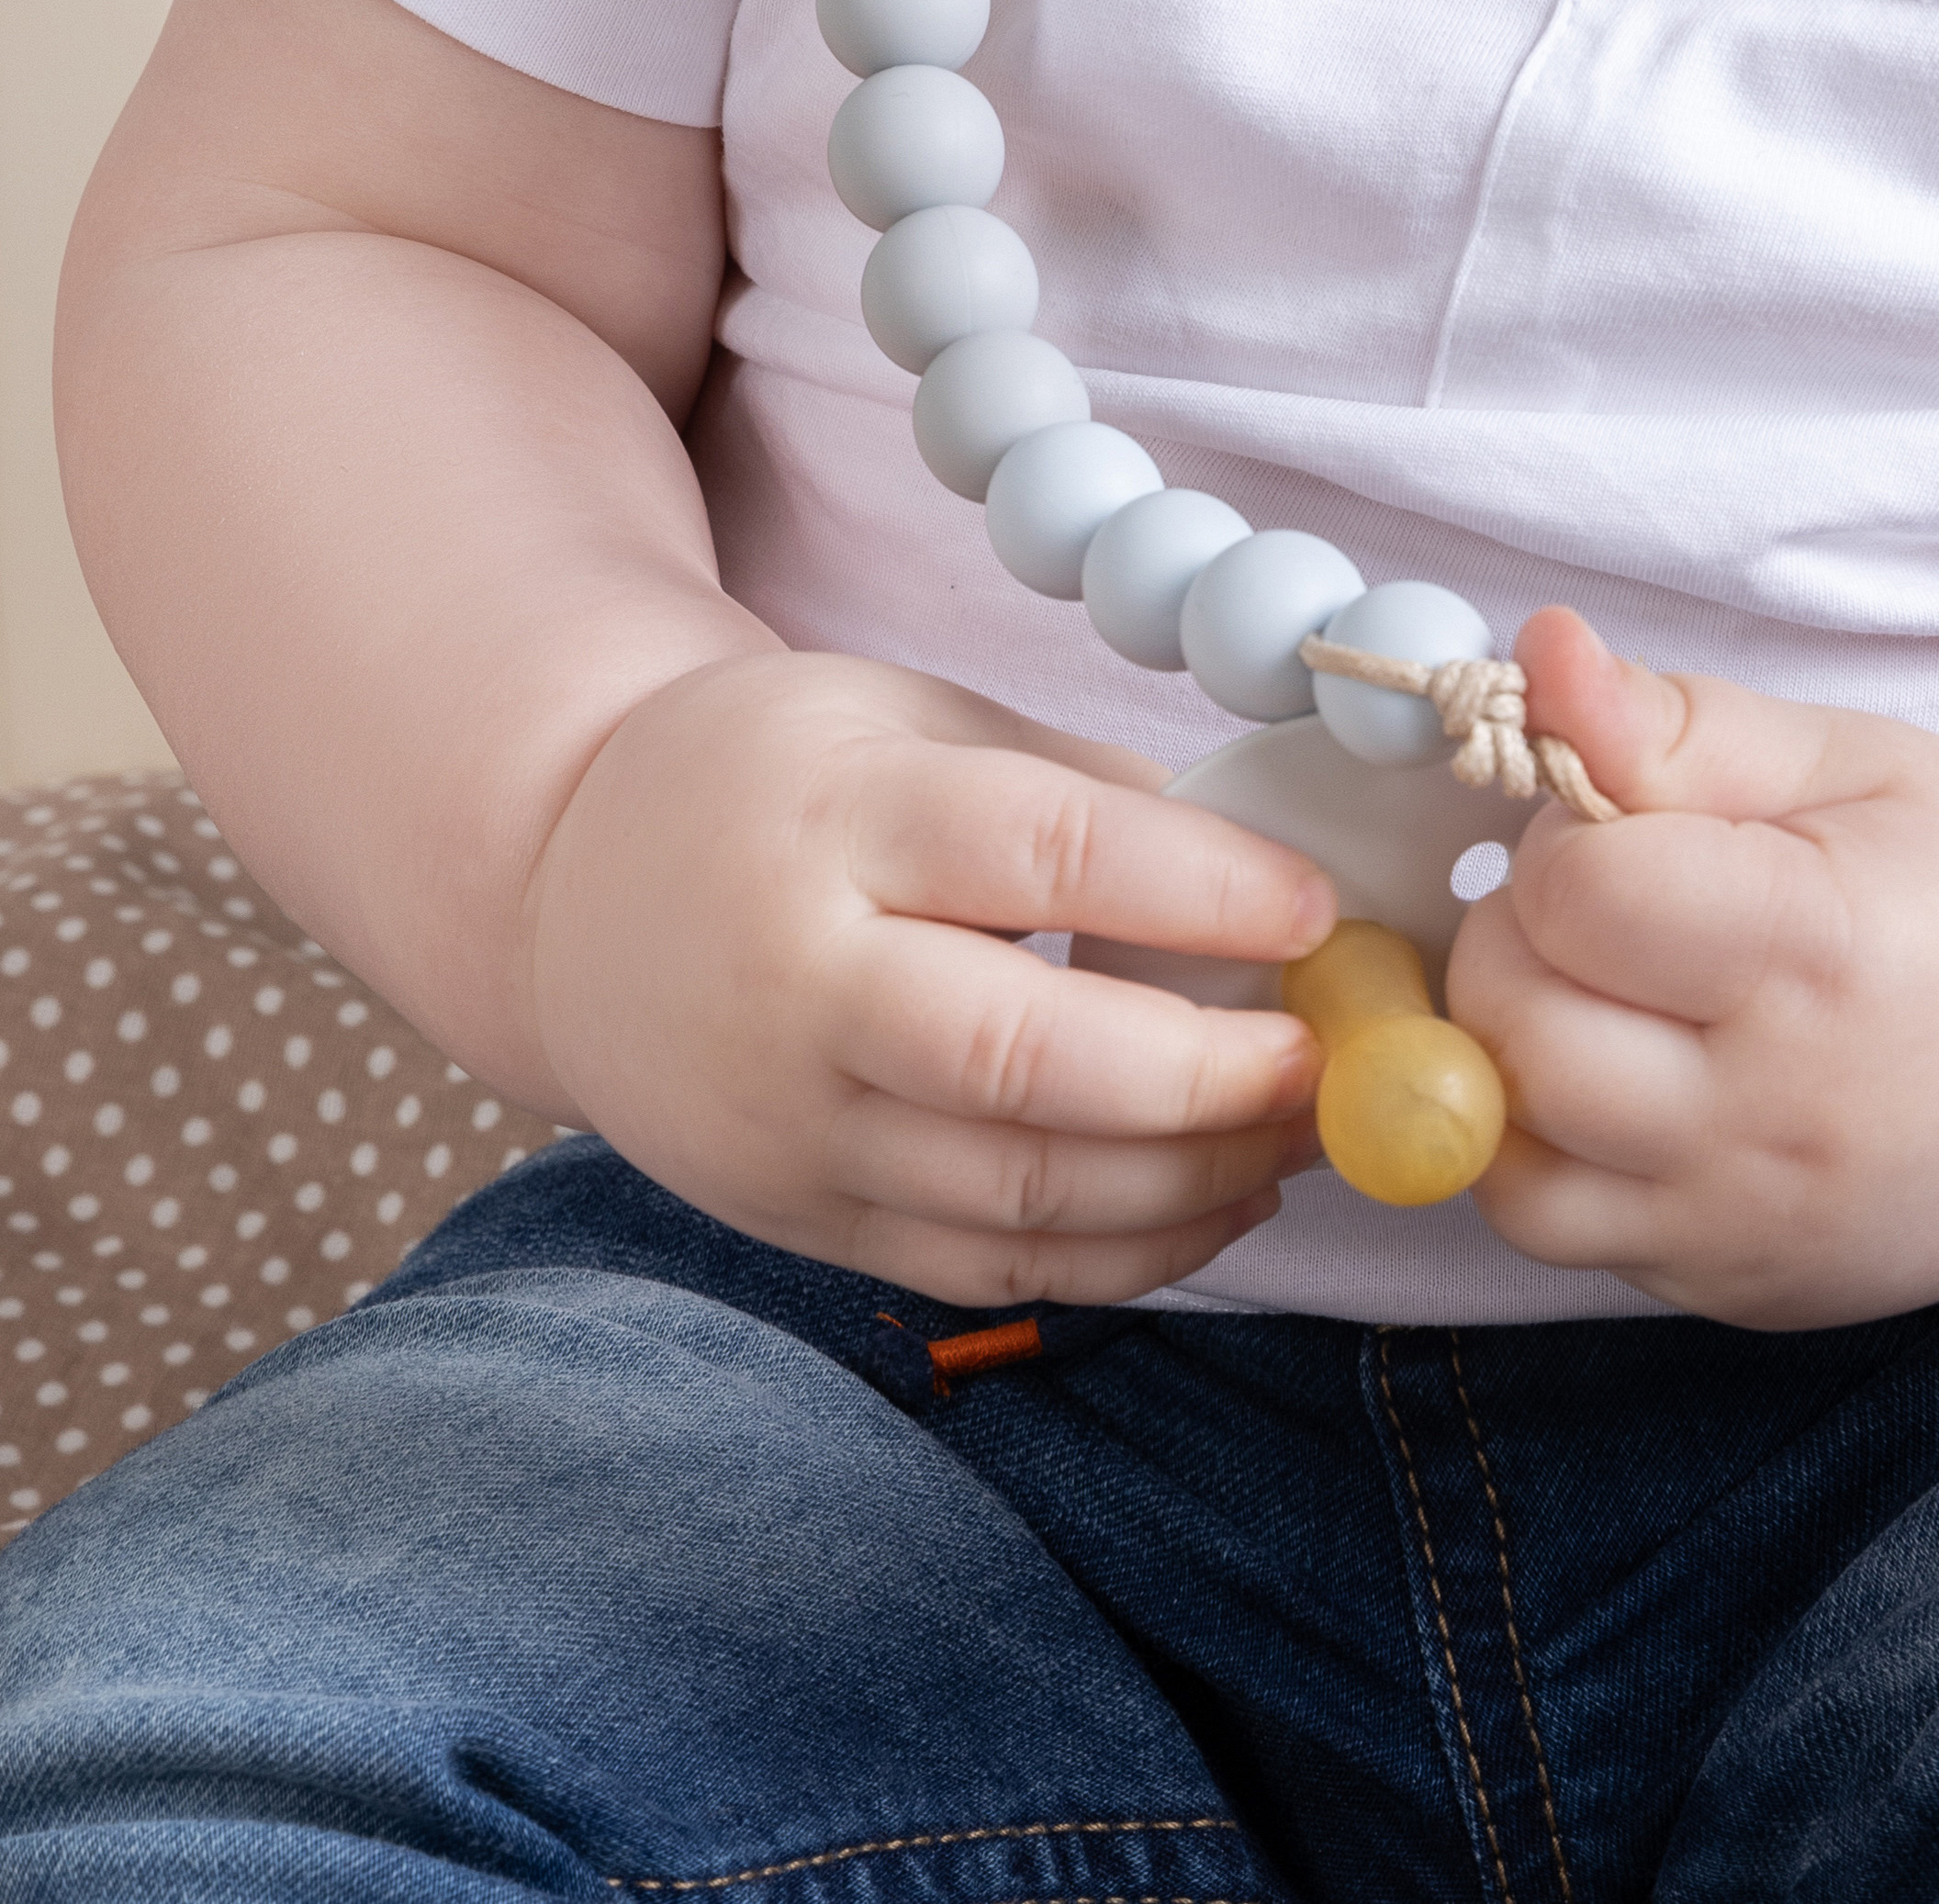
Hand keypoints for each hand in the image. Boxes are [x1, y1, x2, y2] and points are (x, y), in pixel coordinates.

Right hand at [522, 650, 1334, 1303]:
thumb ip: (1074, 787)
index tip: (1316, 908)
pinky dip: (1122, 1255)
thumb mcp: (906, 716)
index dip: (1200, 888)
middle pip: (1027, 1059)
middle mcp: (802, 986)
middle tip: (1324, 1058)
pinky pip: (987, 1267)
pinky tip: (1215, 1200)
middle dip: (1207, 1076)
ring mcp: (793, 1126)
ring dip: (1191, 1180)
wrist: (568, 893)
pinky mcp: (802, 1220)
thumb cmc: (774, 782)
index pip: (1042, 857)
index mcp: (837, 822)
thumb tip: (1262, 867)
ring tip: (1299, 1132)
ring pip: (1018, 1193)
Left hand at [1450, 612, 1938, 1326]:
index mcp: (1819, 947)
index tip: (1624, 823)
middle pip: (1517, 1027)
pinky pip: (1552, 1227)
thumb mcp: (1852, 763)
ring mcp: (1747, 1220)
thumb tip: (1539, 653)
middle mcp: (1775, 1108)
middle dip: (1519, 935)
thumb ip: (1679, 719)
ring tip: (1599, 993)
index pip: (1579, 893)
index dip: (1566, 835)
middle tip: (1602, 903)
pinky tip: (1617, 1082)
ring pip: (1504, 1146)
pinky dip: (1541, 1148)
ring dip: (1506, 1051)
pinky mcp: (1725, 1290)